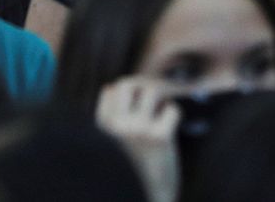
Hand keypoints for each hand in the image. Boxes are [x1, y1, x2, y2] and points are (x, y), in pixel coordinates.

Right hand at [96, 77, 179, 201]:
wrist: (145, 198)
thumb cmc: (130, 172)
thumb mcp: (112, 144)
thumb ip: (110, 119)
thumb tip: (109, 87)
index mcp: (100, 131)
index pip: (110, 93)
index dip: (126, 92)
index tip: (137, 103)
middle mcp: (115, 128)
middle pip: (128, 84)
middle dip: (144, 86)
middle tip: (155, 99)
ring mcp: (137, 130)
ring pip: (152, 90)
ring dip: (161, 99)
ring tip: (161, 115)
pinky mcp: (159, 137)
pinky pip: (172, 109)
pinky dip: (173, 116)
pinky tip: (169, 132)